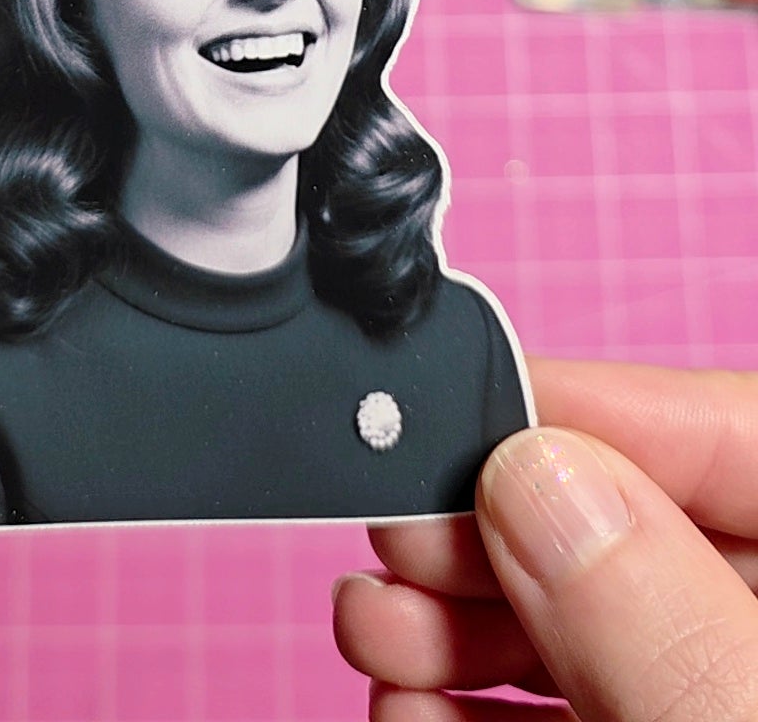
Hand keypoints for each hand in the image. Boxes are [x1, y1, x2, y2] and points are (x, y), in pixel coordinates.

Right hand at [333, 358, 757, 721]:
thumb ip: (657, 617)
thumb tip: (535, 475)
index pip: (740, 434)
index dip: (600, 409)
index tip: (472, 407)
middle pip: (640, 529)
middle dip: (499, 522)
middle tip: (403, 528)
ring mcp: (716, 704)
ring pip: (589, 628)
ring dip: (458, 618)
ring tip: (377, 627)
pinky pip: (570, 719)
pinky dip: (478, 708)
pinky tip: (410, 705)